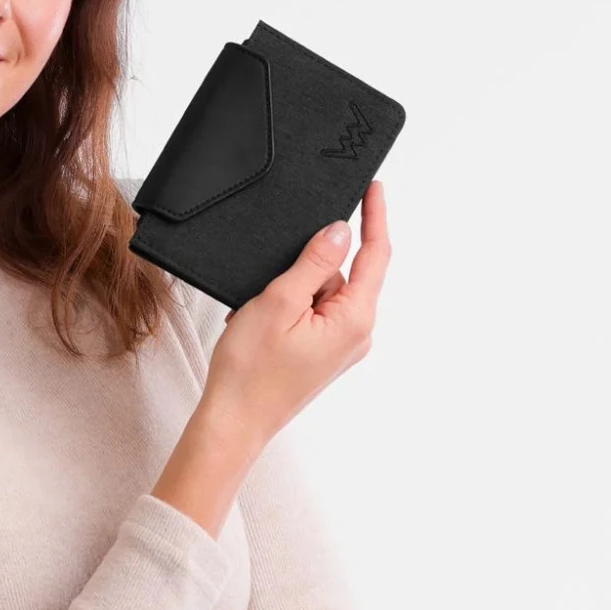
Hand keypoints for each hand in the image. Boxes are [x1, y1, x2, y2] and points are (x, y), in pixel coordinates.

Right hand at [203, 179, 390, 439]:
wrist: (234, 422)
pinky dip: (286, 310)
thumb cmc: (251, 371)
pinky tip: (262, 326)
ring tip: (258, 316)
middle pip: (342, 274)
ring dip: (290, 292)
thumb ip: (314, 261)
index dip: (375, 217)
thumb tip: (339, 231)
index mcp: (354, 319)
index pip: (375, 255)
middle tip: (270, 287)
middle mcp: (357, 334)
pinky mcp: (323, 354)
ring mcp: (340, 346)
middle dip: (306, 268)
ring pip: (322, 294)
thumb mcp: (279, 301)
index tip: (374, 187)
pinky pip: (312, 314)